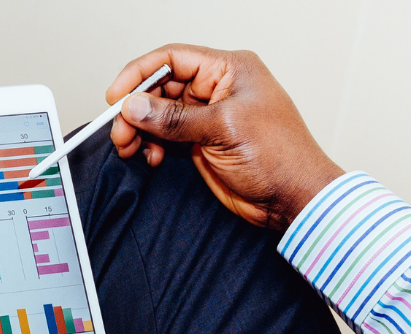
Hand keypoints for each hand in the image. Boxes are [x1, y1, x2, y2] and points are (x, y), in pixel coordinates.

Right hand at [107, 44, 344, 229]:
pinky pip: (166, 136)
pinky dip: (152, 145)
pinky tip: (151, 157)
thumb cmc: (280, 156)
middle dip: (137, 108)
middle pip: (161, 87)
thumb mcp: (223, 129)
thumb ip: (174, 118)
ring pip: (159, 114)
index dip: (140, 74)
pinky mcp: (202, 142)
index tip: (116, 96)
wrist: (294, 198)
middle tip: (121, 131)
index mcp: (229, 69)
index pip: (173, 58)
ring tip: (130, 147)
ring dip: (140, 129)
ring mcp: (208, 116)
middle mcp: (217, 88)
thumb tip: (134, 107)